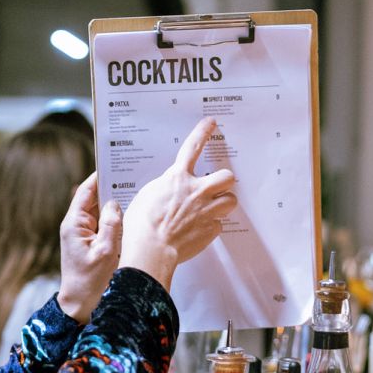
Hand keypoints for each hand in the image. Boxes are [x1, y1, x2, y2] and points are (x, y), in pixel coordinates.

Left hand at [57, 173, 122, 322]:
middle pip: (95, 198)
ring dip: (117, 203)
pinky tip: (134, 214)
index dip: (100, 175)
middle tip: (134, 174)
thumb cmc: (92, 284)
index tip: (117, 163)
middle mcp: (77, 226)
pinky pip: (106, 225)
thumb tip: (115, 203)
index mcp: (74, 224)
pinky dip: (118, 218)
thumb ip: (111, 224)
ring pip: (102, 211)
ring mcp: (85, 235)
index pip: (86, 190)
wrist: (81, 308)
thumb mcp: (105, 252)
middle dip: (113, 186)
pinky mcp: (93, 244)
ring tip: (138, 190)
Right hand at [119, 117, 236, 289]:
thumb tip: (169, 189)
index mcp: (177, 178)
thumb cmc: (141, 224)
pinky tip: (200, 229)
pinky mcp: (211, 229)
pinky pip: (219, 224)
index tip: (211, 124)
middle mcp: (197, 191)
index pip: (193, 147)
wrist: (150, 249)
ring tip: (213, 207)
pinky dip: (212, 225)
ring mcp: (207, 210)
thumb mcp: (147, 195)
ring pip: (231, 200)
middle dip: (224, 180)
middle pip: (227, 176)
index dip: (203, 132)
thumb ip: (164, 187)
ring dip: (224, 202)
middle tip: (217, 185)